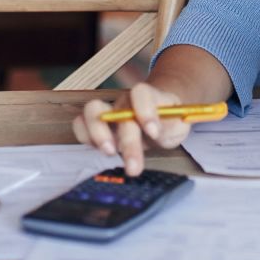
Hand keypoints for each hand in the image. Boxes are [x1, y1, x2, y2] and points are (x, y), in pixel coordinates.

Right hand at [72, 82, 191, 175]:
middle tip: (133, 166)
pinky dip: (84, 136)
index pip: (142, 93)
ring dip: (97, 133)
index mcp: (149, 97)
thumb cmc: (169, 121)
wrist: (160, 116)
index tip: (153, 132)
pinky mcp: (96, 124)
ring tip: (109, 152)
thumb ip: (170, 126)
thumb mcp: (179, 124)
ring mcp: (109, 111)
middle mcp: (126, 102)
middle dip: (126, 140)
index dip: (145, 110)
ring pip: (92, 110)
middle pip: (119, 111)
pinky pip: (80, 123)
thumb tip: (154, 133)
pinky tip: (99, 150)